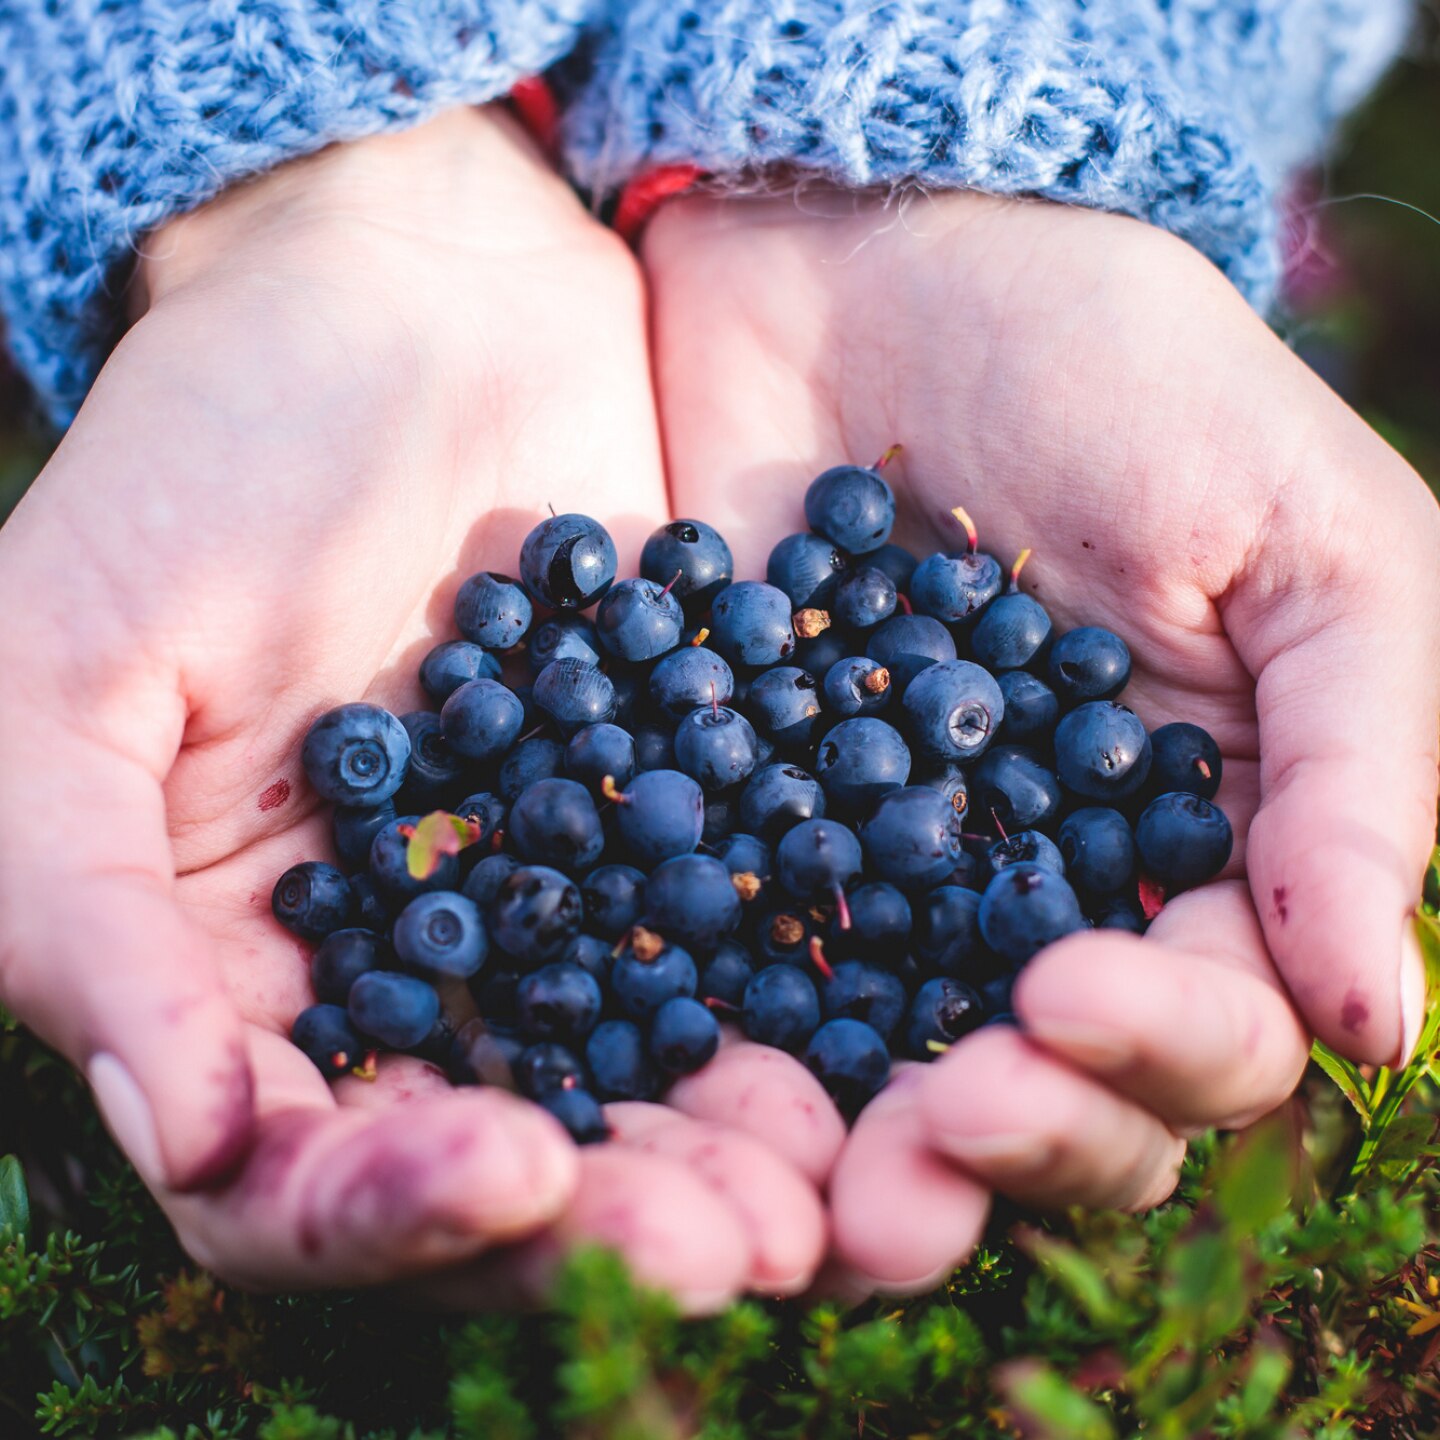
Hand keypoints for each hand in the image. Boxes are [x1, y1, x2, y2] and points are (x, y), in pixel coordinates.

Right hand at [0, 109, 829, 1307]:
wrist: (412, 293)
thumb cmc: (201, 454)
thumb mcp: (69, 670)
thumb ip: (81, 911)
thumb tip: (190, 1145)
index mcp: (227, 973)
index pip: (288, 1174)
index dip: (388, 1210)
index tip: (510, 1172)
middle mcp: (395, 971)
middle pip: (494, 1160)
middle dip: (606, 1219)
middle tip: (735, 1246)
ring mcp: (550, 899)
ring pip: (634, 1082)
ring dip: (723, 1150)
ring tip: (823, 1187)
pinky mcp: (674, 817)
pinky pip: (738, 941)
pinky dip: (799, 1005)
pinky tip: (873, 1040)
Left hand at [641, 188, 1439, 1289]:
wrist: (876, 256)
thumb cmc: (1124, 374)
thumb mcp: (1305, 543)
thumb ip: (1356, 772)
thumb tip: (1380, 1027)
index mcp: (1197, 849)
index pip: (1207, 1021)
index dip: (1154, 1045)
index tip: (1064, 995)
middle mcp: (1036, 892)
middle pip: (1043, 1089)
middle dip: (1006, 1138)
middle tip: (924, 1144)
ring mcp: (869, 873)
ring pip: (877, 1070)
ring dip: (850, 1150)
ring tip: (810, 1193)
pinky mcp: (723, 823)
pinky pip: (717, 959)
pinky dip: (700, 1035)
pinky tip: (660, 1078)